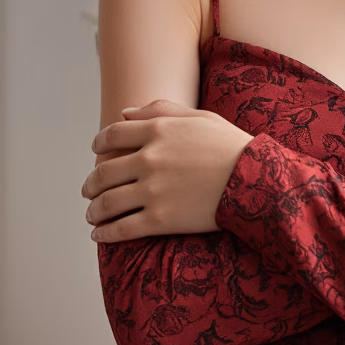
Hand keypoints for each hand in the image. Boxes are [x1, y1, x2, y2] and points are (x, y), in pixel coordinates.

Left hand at [82, 99, 252, 241]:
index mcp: (157, 131)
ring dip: (94, 210)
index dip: (99, 145)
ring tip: (93, 215)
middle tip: (89, 190)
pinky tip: (100, 235)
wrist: (255, 179)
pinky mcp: (160, 220)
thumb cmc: (232, 146)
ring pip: (107, 203)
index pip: (112, 136)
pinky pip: (122, 229)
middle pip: (103, 172)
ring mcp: (152, 191)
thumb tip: (124, 112)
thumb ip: (160, 110)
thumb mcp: (200, 117)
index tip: (96, 152)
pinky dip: (105, 233)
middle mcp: (148, 159)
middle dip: (91, 184)